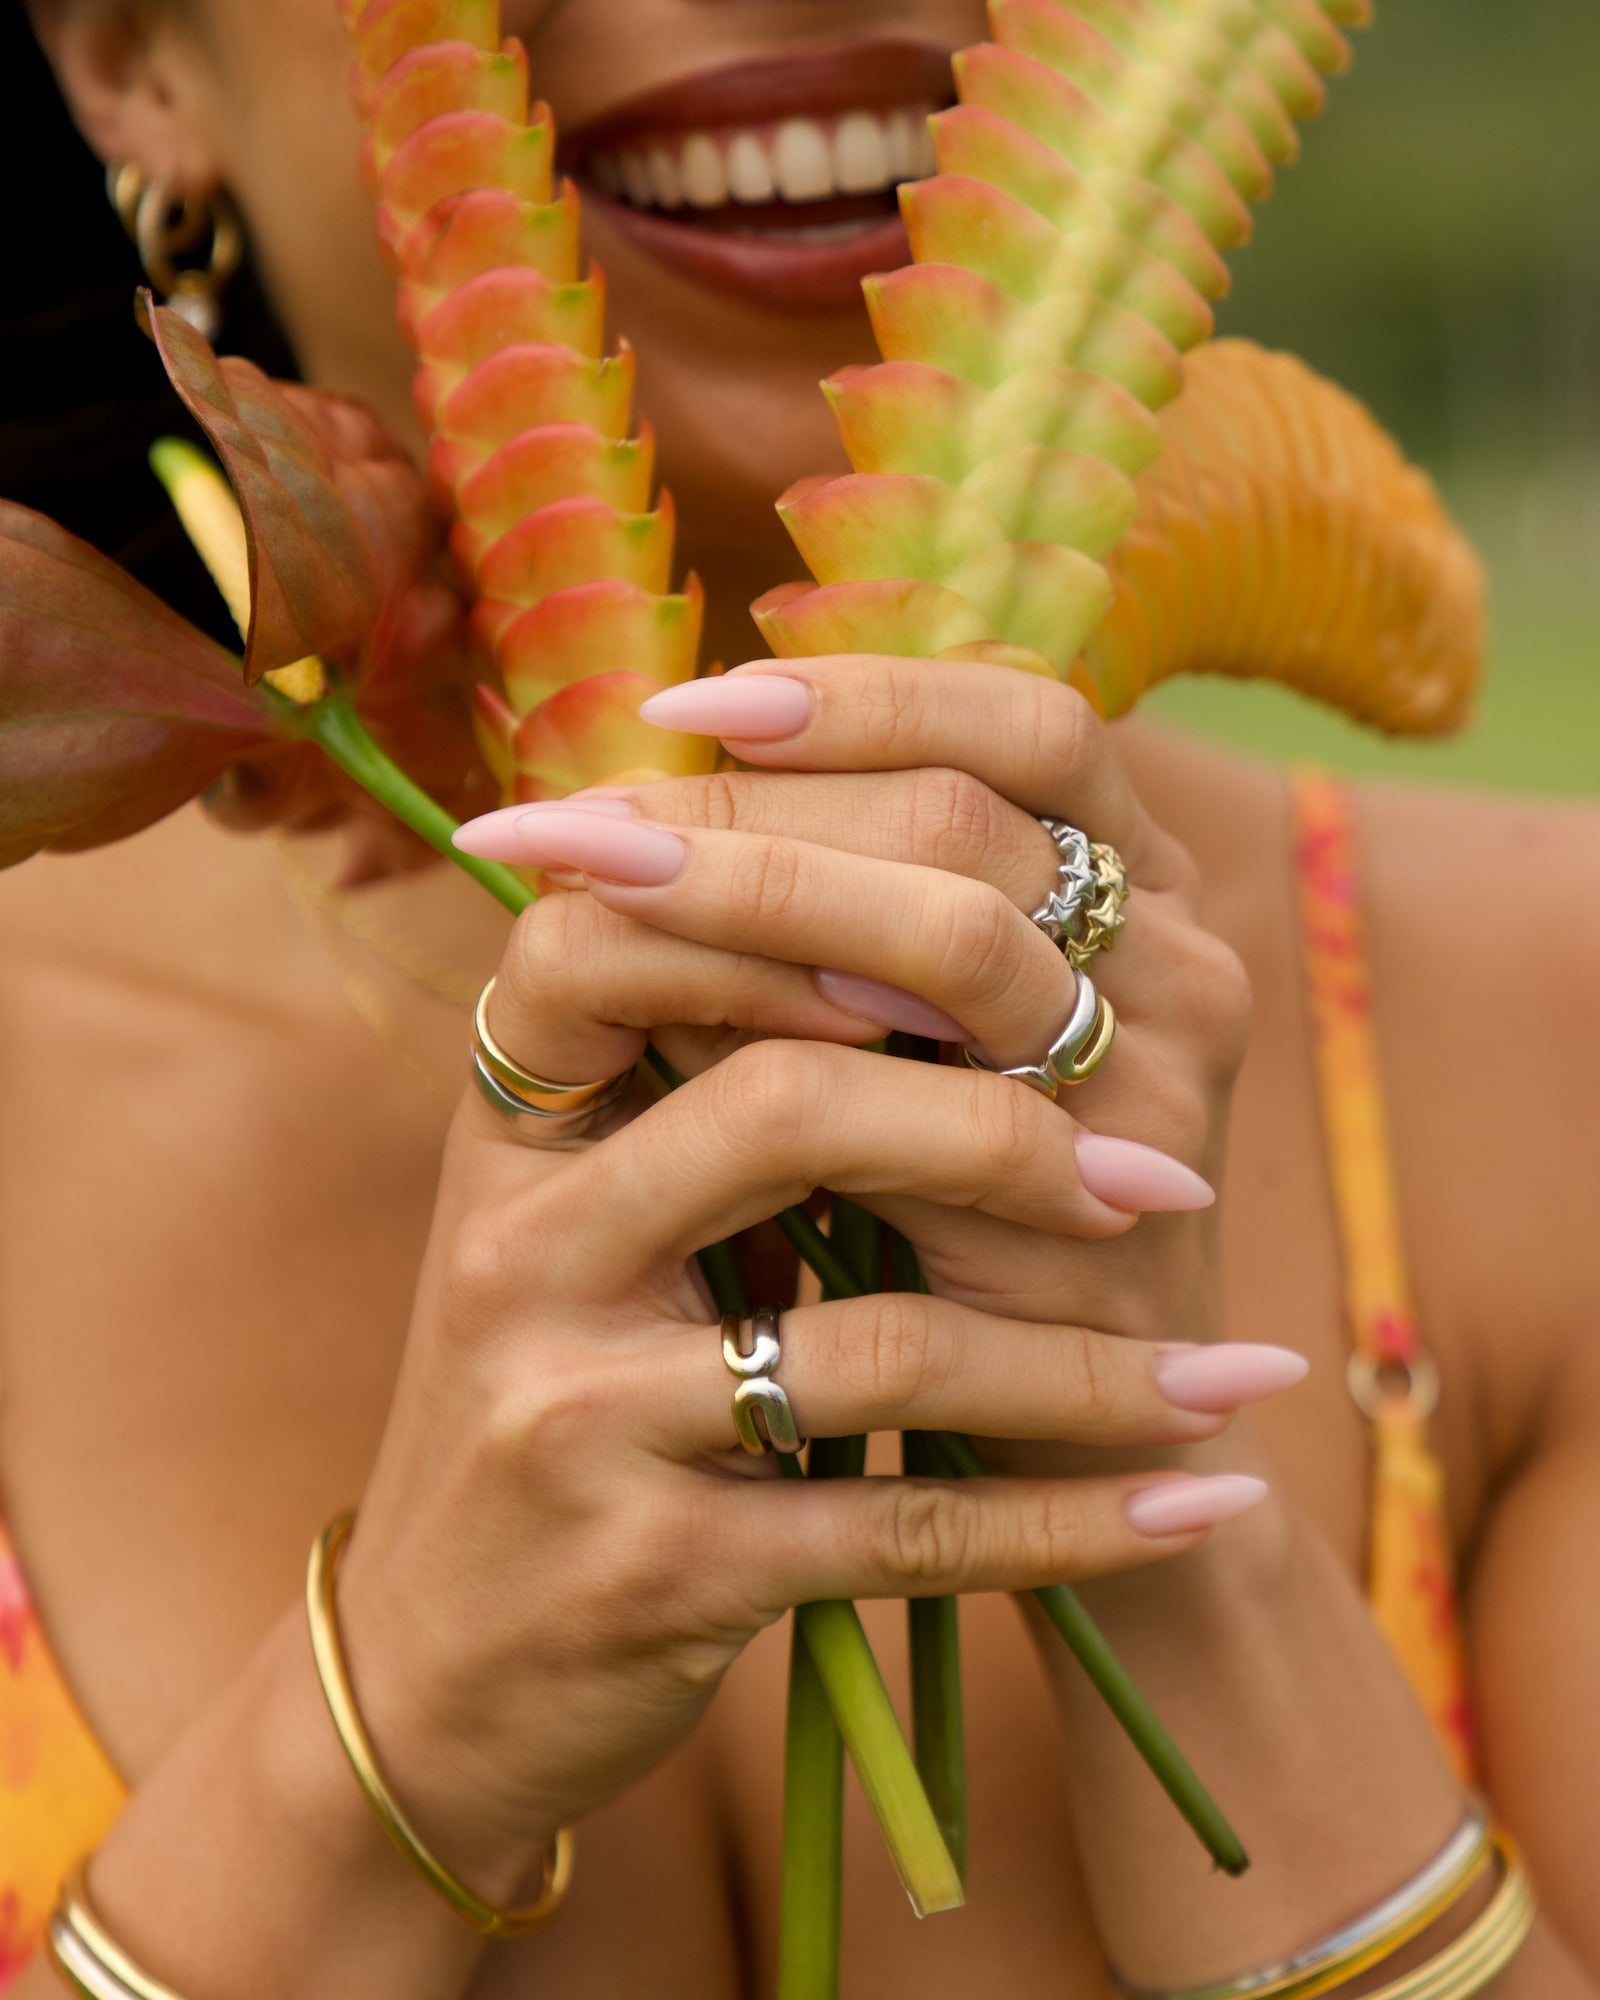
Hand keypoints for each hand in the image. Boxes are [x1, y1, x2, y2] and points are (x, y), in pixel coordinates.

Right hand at [336, 857, 1273, 1901]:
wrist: (439, 1671)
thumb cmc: (554, 1403)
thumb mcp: (582, 1222)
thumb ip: (694, 1082)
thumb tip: (924, 939)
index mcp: (510, 1132)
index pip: (620, 934)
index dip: (812, 912)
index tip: (994, 960)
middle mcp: (521, 1251)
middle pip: (786, 1106)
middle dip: (1004, 1131)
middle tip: (1156, 1180)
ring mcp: (573, 1419)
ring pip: (883, 1344)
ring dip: (1088, 1369)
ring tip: (1224, 1380)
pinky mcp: (649, 1575)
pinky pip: (902, 1533)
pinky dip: (1072, 1521)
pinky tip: (1194, 1504)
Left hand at [456, 655, 1251, 1367]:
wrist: (1064, 1438)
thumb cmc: (954, 1215)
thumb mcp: (898, 1041)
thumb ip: (815, 930)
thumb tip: (626, 823)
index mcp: (1147, 886)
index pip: (1027, 722)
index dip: (863, 696)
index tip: (686, 706)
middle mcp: (1185, 957)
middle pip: (966, 812)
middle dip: (753, 805)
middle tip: (580, 819)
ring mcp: (1167, 1077)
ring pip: (958, 934)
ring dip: (755, 895)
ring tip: (592, 882)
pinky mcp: (1114, 1207)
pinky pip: (946, 1100)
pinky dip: (797, 1048)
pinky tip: (668, 1029)